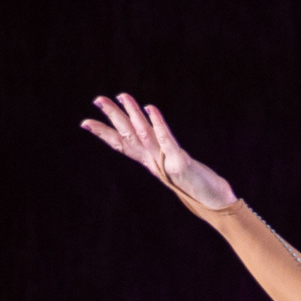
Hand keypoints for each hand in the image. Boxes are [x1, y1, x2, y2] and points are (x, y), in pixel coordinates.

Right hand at [81, 92, 236, 210]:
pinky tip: (150, 108)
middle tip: (97, 99)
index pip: (122, 145)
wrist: (215, 204)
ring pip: (144, 133)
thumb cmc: (197, 186)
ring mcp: (166, 161)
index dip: (103, 134)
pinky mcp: (181, 162)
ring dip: (132, 113)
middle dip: (113, 117)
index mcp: (150, 162)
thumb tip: (154, 143)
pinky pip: (166, 139)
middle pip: (128, 135)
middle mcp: (154, 161)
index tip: (85, 122)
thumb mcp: (173, 169)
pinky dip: (158, 123)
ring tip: (122, 96)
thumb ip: (162, 156)